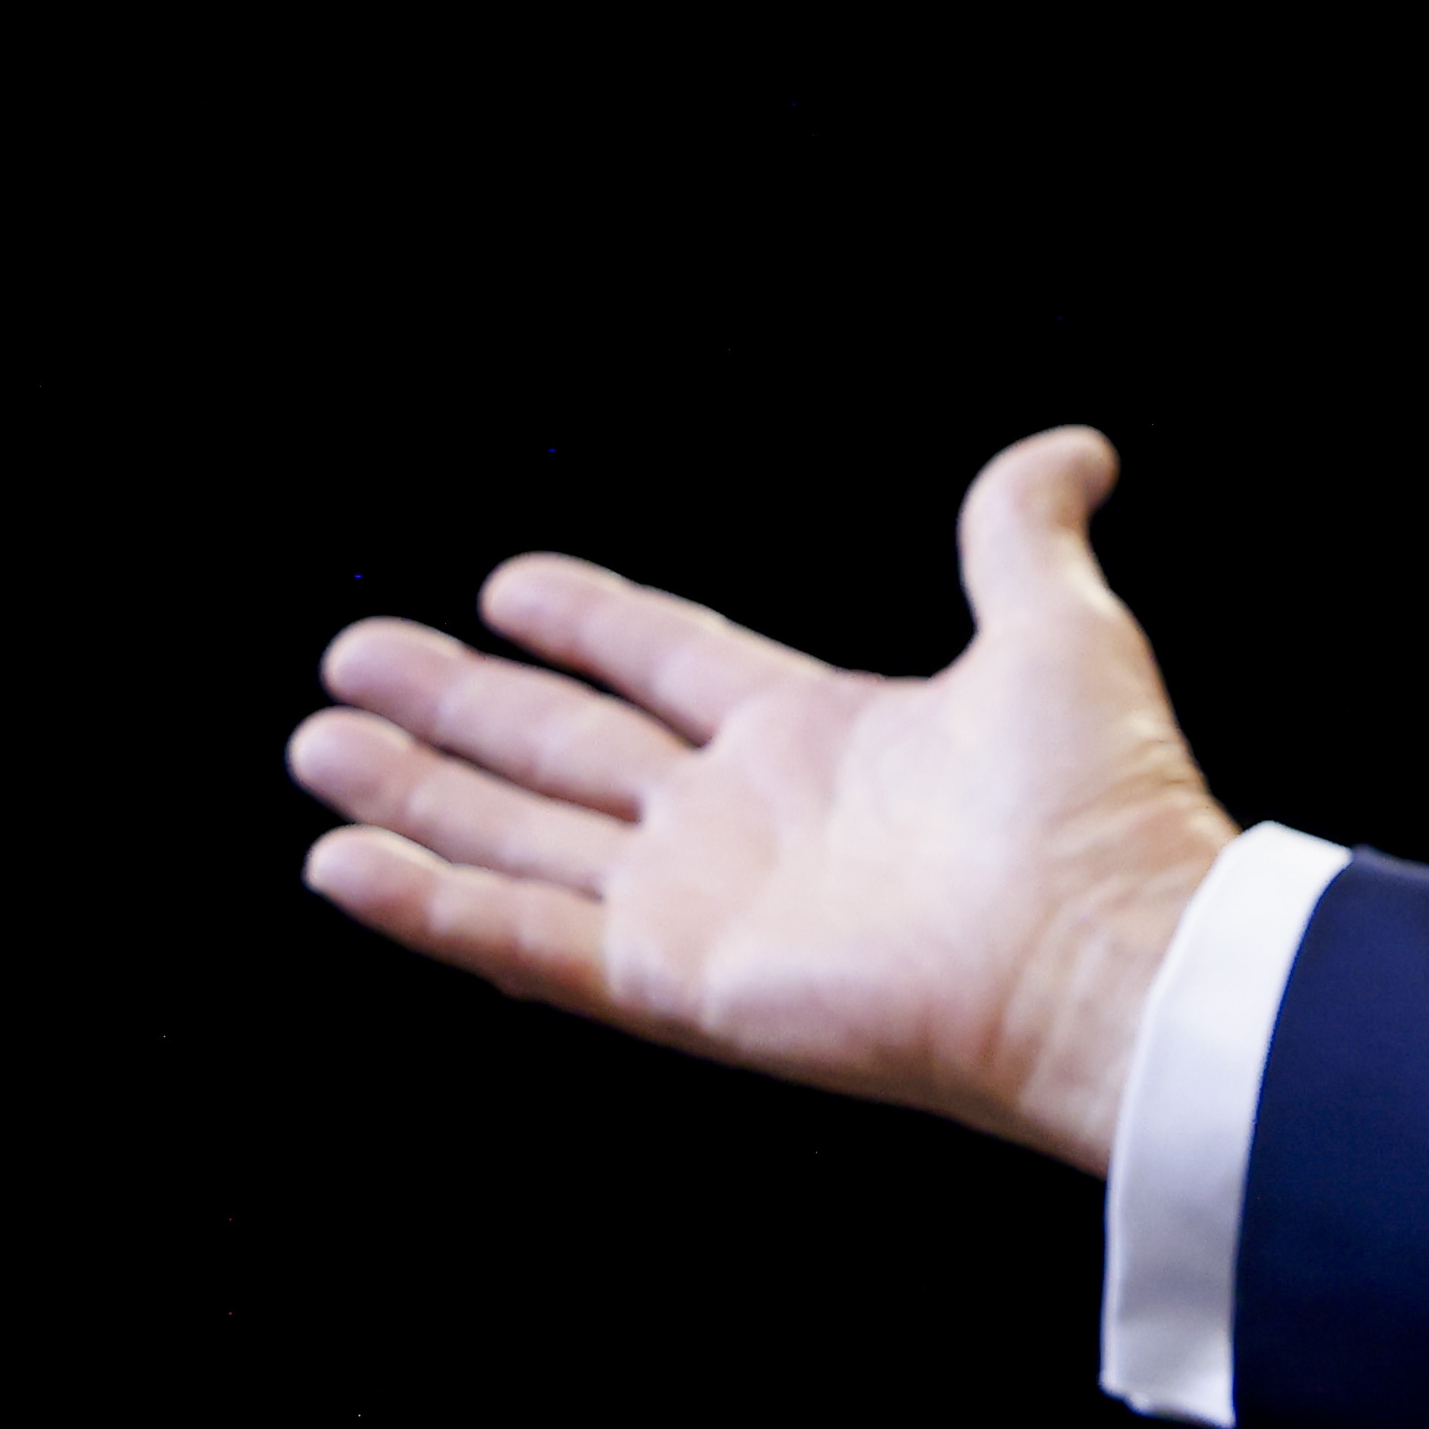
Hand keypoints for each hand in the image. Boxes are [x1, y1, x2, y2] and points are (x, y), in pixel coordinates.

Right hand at [288, 428, 1239, 1173]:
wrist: (1112, 953)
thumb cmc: (1104, 807)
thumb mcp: (1057, 631)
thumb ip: (1024, 533)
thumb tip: (1077, 446)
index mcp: (822, 735)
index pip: (669, 660)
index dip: (589, 622)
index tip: (504, 584)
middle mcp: (745, 820)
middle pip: (567, 748)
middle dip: (457, 705)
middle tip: (350, 657)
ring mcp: (703, 905)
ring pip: (520, 839)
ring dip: (416, 795)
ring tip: (316, 745)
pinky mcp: (676, 981)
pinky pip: (525, 940)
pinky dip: (429, 904)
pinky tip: (340, 861)